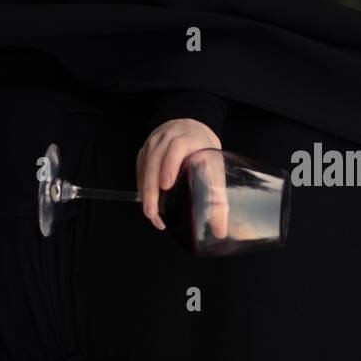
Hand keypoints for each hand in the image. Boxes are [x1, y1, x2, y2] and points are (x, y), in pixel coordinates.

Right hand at [136, 118, 228, 238]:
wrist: (190, 128)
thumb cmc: (204, 150)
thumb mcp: (216, 168)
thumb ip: (218, 199)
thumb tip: (220, 231)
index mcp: (188, 138)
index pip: (177, 148)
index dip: (170, 165)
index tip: (166, 185)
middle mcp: (167, 138)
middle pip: (155, 160)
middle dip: (152, 188)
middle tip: (153, 212)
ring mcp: (153, 143)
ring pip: (145, 166)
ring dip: (145, 192)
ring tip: (151, 214)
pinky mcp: (144, 151)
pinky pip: (140, 169)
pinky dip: (142, 187)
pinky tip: (148, 203)